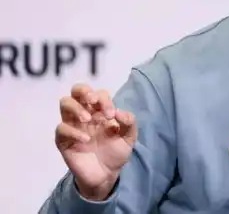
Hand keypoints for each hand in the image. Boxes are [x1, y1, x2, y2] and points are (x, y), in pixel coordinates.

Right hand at [55, 83, 136, 200]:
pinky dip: (73, 131)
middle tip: (93, 102)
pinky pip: (61, 129)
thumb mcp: (129, 137)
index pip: (98, 93)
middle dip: (84, 91)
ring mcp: (73, 126)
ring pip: (65, 103)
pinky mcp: (63, 140)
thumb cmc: (116, 152)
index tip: (111, 115)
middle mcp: (85, 114)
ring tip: (87, 119)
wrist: (107, 175)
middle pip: (76, 90)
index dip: (104, 99)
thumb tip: (119, 112)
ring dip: (76, 108)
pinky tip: (86, 140)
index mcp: (100, 111)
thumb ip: (129, 122)